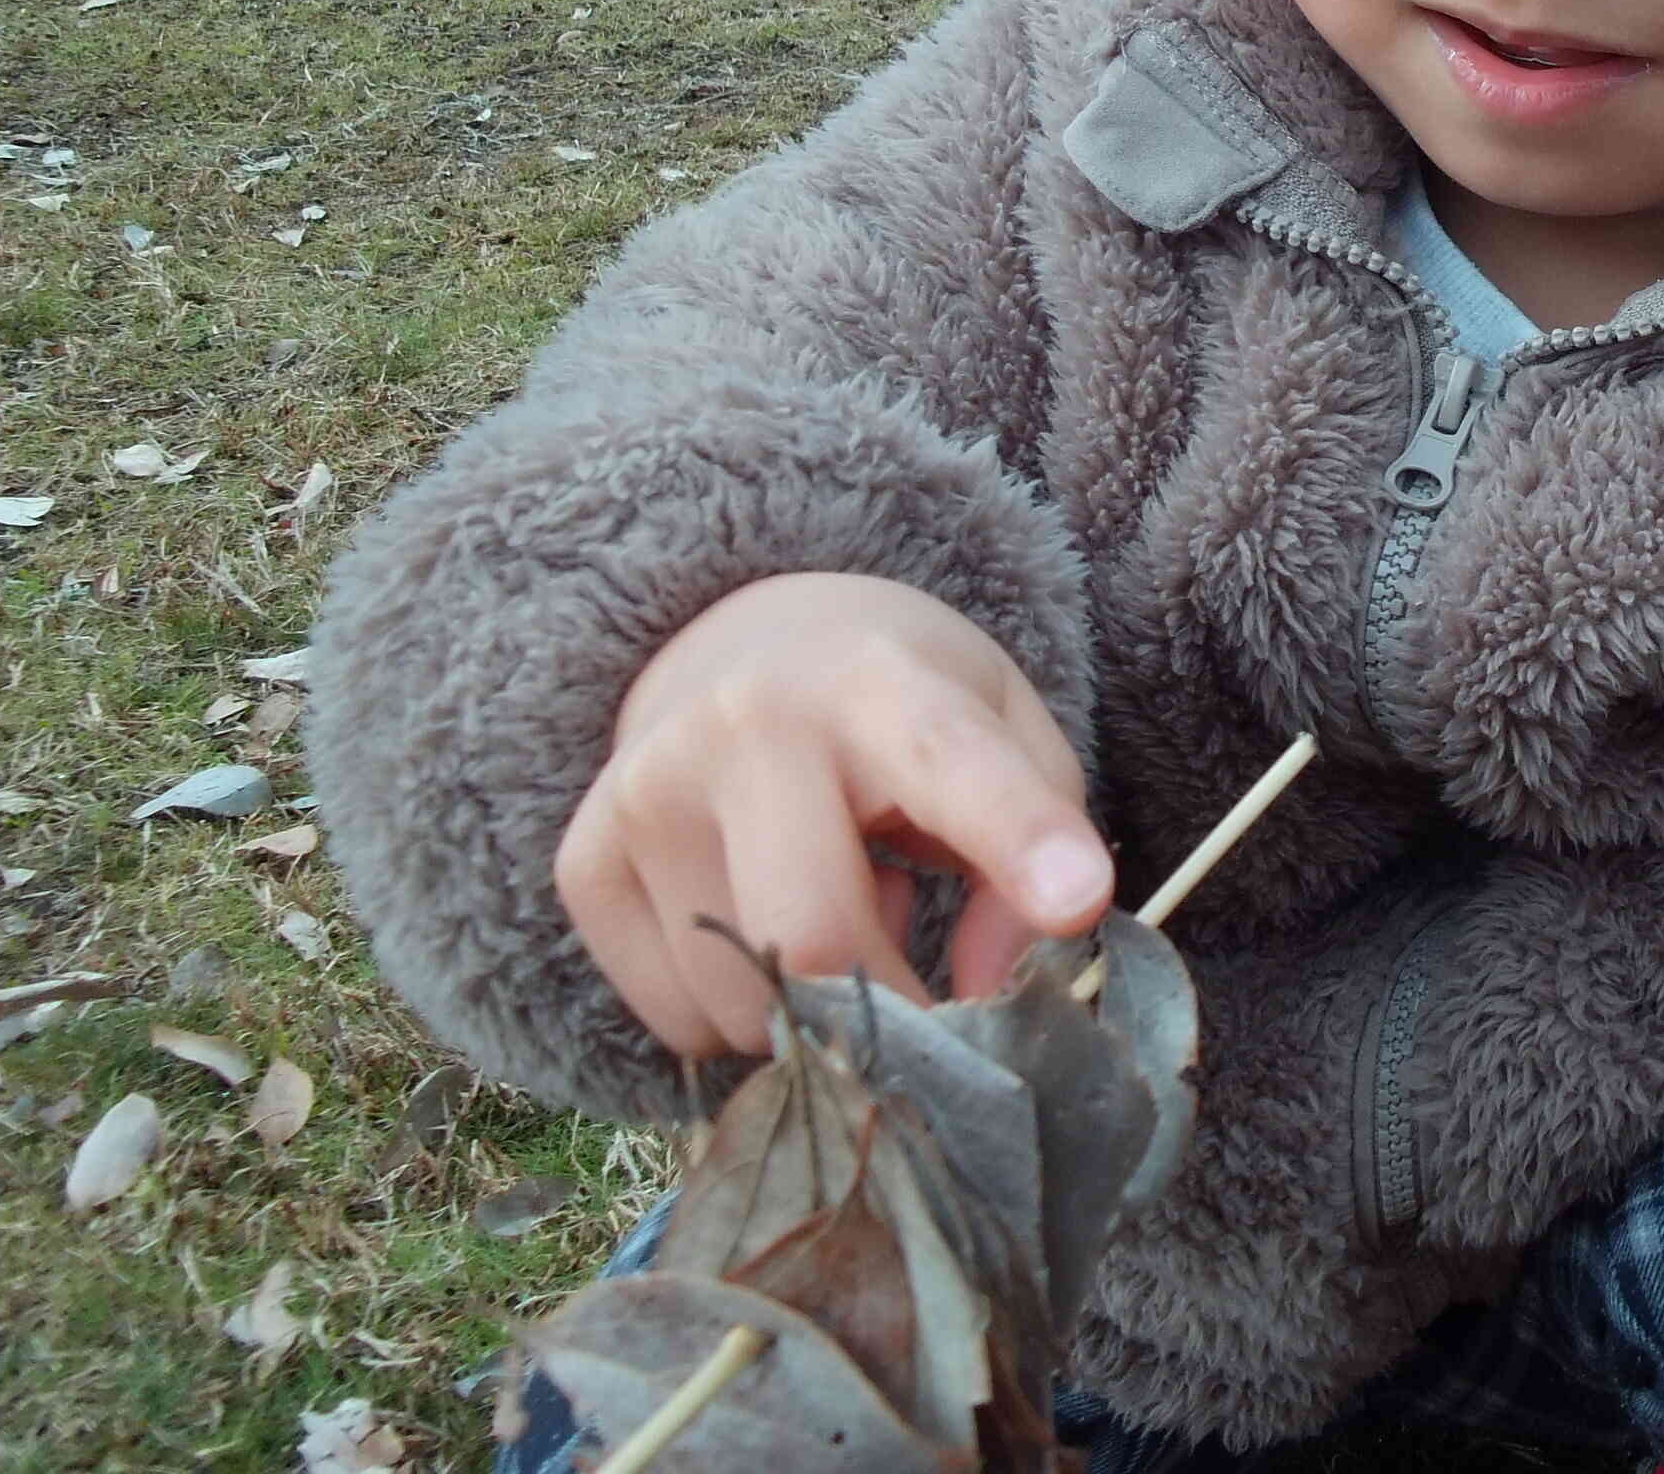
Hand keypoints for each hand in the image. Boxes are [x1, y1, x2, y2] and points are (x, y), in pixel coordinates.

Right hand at [553, 571, 1111, 1058]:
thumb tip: (990, 989)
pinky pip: (678, 1020)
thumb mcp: (1004, 729)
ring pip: (743, 1002)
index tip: (1077, 899)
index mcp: (875, 681)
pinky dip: (744, 1014)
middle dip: (894, 1017)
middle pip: (814, 933)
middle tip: (938, 1021)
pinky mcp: (586, 864)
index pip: (948, 760)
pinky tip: (767, 929)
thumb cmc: (900, 703)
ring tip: (844, 916)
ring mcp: (646, 795)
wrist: (737, 643)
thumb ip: (1039, 839)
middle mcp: (742, 726)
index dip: (1018, 837)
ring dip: (818, 1010)